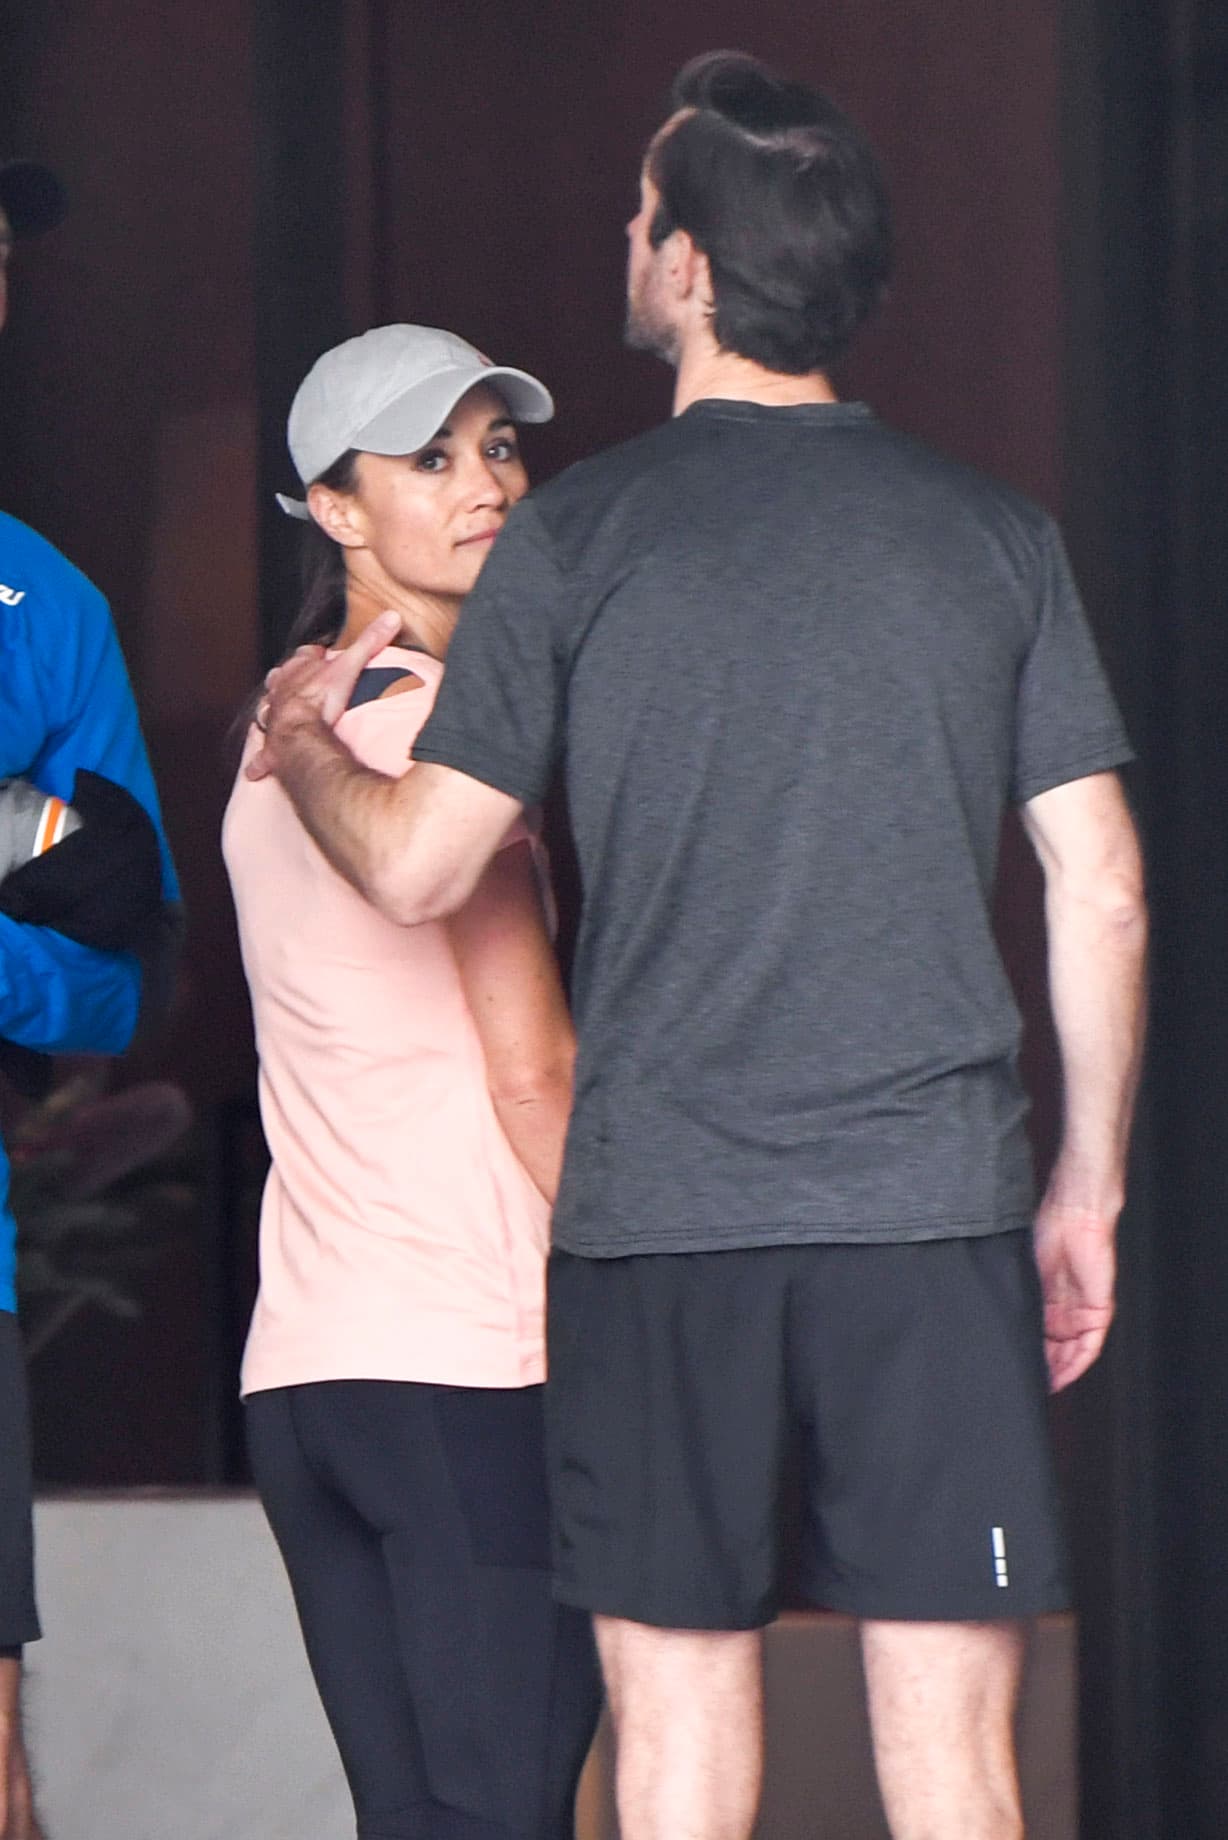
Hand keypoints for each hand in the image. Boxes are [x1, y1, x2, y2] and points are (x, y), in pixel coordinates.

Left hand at [246, 611, 400, 781]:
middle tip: (295, 684)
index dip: (312, 655)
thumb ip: (369, 642)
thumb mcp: (349, 665)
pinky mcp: (272, 745)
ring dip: (271, 711)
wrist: (298, 729)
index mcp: (299, 670)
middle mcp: (281, 691)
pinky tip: (256, 770)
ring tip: (274, 714)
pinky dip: (261, 761)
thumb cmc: (320, 698)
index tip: (319, 654)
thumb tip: (392, 616)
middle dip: (286, 681)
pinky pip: (264, 753)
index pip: (305, 655)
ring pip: (268, 709)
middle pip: (281, 679)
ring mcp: (273, 716)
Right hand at [1032, 1190, 1117, 1391]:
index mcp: (1046, 1301)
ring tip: (1042, 1386)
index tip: (1014, 1370)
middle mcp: (1065, 1311)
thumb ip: (1019, 1299)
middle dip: (1042, 1369)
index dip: (1028, 1356)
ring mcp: (1083, 1312)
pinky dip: (1077, 1363)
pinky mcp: (1099, 1311)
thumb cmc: (1047, 1232)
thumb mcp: (1023, 1272)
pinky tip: (1063, 1375)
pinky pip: (1090, 1346)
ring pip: (1072, 1353)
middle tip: (1025, 1385)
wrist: (1073, 1215)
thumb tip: (999, 1324)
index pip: (1038, 1338)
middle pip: (1055, 1351)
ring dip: (1060, 1372)